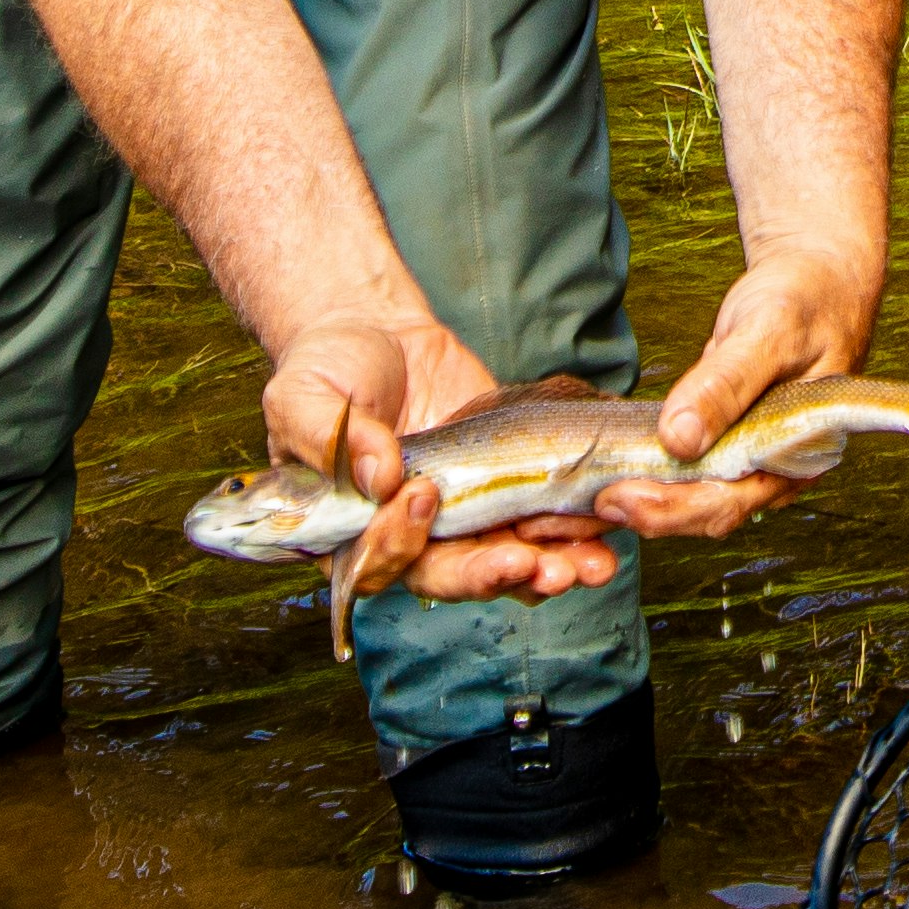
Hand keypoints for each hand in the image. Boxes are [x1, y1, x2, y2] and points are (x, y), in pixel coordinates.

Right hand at [270, 303, 624, 601]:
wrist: (377, 332)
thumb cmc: (328, 368)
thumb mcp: (304, 396)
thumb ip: (332, 439)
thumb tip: (379, 476)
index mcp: (352, 531)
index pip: (377, 560)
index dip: (402, 542)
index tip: (424, 501)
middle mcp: (411, 539)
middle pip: (451, 576)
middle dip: (495, 574)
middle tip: (534, 568)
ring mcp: (463, 518)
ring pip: (505, 561)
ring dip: (548, 570)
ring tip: (588, 567)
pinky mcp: (505, 490)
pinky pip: (539, 522)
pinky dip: (572, 534)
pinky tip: (604, 536)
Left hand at [603, 219, 896, 536]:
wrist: (815, 280)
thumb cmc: (803, 300)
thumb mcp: (768, 331)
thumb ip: (727, 384)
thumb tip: (679, 440)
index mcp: (797, 454)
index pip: (731, 501)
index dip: (674, 508)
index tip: (621, 498)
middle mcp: (774, 468)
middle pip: (705, 511)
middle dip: (648, 514)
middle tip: (591, 504)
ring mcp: (749, 457)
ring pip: (692, 498)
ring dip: (643, 500)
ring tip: (589, 498)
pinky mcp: (724, 441)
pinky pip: (685, 470)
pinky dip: (650, 475)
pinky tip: (611, 471)